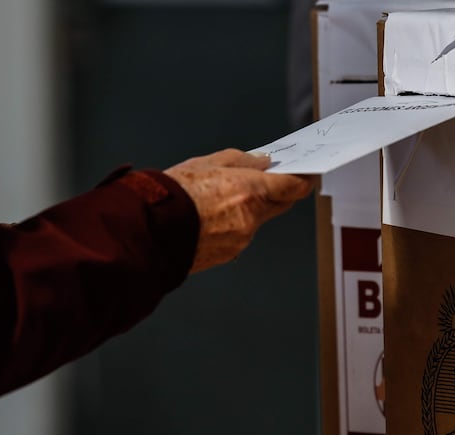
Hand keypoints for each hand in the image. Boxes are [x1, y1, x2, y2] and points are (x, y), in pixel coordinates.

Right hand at [165, 148, 314, 272]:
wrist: (148, 232)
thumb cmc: (171, 195)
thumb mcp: (205, 163)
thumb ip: (241, 161)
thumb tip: (262, 162)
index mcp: (250, 190)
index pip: (293, 186)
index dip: (304, 179)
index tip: (307, 174)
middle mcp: (251, 217)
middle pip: (281, 204)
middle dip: (278, 192)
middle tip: (269, 179)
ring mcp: (242, 239)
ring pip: (258, 220)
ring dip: (250, 209)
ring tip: (219, 199)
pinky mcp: (230, 254)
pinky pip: (241, 235)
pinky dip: (233, 225)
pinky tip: (210, 218)